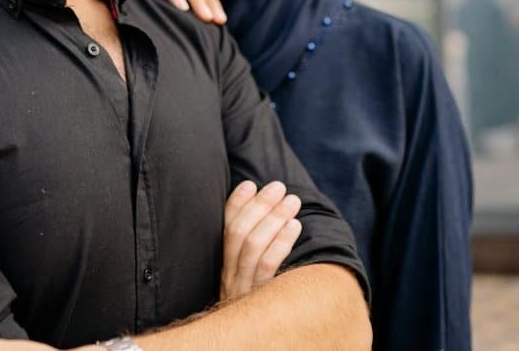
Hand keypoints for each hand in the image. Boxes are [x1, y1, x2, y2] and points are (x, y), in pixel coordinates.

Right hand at [219, 181, 302, 301]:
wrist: (258, 348)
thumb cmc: (264, 303)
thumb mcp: (250, 279)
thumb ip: (253, 250)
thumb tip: (268, 214)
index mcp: (224, 266)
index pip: (224, 228)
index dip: (236, 204)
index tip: (250, 184)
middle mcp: (228, 276)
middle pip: (238, 232)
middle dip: (259, 205)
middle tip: (279, 187)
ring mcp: (242, 288)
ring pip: (253, 245)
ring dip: (274, 217)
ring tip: (292, 201)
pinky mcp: (259, 299)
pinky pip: (267, 266)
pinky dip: (281, 242)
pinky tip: (295, 225)